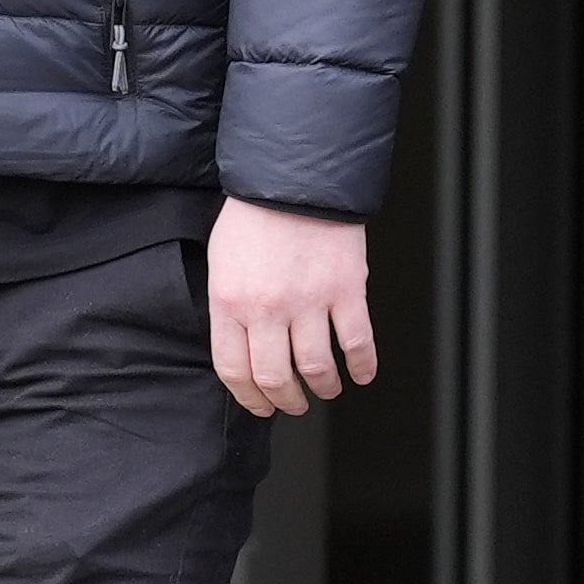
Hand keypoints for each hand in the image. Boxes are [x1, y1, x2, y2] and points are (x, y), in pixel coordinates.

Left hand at [206, 199, 375, 415]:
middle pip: (274, 377)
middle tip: (293, 404)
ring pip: (316, 368)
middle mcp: (267, 309)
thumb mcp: (221, 264)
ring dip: (323, 388)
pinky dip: (362, 366)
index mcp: (230, 303)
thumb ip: (230, 308)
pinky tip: (361, 374)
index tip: (260, 404)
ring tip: (326, 390)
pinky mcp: (346, 290)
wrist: (294, 178)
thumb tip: (241, 347)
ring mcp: (309, 301)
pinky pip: (356, 342)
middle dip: (285, 400)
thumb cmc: (255, 217)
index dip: (249, 397)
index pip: (234, 370)